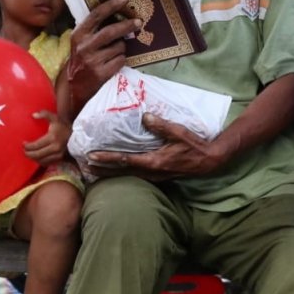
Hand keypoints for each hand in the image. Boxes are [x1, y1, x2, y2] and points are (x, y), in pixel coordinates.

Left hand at [23, 110, 70, 164]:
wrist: (79, 135)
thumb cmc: (64, 126)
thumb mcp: (55, 118)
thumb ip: (44, 114)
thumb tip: (33, 115)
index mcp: (52, 138)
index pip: (36, 145)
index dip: (27, 146)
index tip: (23, 144)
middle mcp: (55, 148)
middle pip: (37, 155)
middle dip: (28, 154)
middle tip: (24, 151)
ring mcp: (58, 155)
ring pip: (42, 161)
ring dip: (34, 159)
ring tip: (29, 154)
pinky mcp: (60, 159)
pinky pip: (48, 163)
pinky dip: (41, 162)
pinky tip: (38, 158)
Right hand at [67, 0, 140, 107]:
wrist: (73, 85)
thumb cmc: (81, 58)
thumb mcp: (81, 41)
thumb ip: (95, 29)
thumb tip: (119, 14)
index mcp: (79, 34)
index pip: (96, 15)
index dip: (111, 5)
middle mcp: (84, 46)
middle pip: (111, 31)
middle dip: (127, 25)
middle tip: (138, 22)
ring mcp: (92, 61)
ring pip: (119, 47)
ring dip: (121, 48)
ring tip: (112, 52)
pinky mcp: (101, 74)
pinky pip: (121, 60)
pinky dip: (120, 60)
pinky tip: (112, 63)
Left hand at [86, 113, 223, 180]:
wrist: (208, 161)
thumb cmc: (194, 146)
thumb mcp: (178, 132)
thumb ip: (160, 125)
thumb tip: (144, 117)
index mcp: (154, 161)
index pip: (125, 160)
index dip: (107, 158)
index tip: (92, 156)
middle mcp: (152, 172)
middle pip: (122, 172)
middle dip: (103, 170)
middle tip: (86, 167)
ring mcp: (155, 176)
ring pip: (128, 176)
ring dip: (111, 174)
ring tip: (95, 171)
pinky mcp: (159, 176)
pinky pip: (136, 176)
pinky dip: (124, 174)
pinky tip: (118, 171)